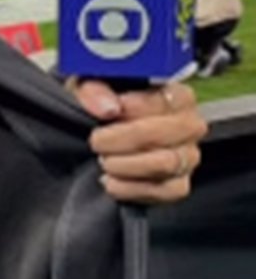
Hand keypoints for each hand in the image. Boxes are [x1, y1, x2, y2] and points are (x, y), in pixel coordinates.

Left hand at [74, 80, 207, 203]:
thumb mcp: (89, 86)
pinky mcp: (178, 184)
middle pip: (165, 134)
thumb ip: (94, 90)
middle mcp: (190, 126)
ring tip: (103, 159)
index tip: (107, 114)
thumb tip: (108, 108)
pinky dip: (130, 188)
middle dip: (124, 140)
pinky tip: (110, 180)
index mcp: (175, 95)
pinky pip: (163, 192)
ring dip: (125, 164)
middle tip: (97, 141)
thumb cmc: (100, 102)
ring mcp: (188, 157)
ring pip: (166, 164)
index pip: (165, 102)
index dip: (133, 109)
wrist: (99, 131)